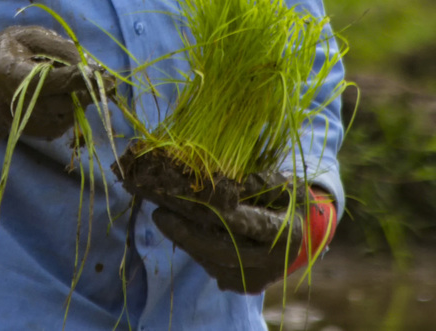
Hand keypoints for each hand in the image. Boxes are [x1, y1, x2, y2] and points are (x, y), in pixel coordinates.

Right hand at [0, 25, 106, 140]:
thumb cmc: (13, 49)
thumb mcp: (31, 36)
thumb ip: (59, 48)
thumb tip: (92, 65)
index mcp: (7, 73)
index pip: (43, 81)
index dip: (72, 77)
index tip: (97, 71)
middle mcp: (14, 104)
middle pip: (58, 103)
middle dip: (86, 91)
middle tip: (108, 81)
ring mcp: (24, 122)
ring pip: (66, 115)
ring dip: (82, 99)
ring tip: (81, 81)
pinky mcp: (36, 133)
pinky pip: (65, 122)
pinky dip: (74, 107)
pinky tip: (70, 93)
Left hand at [149, 172, 307, 293]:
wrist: (297, 226)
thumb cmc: (282, 194)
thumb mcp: (275, 179)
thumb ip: (252, 179)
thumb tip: (214, 171)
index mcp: (285, 233)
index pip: (239, 221)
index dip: (206, 208)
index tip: (177, 195)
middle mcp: (272, 262)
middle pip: (221, 248)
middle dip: (186, 231)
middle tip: (158, 212)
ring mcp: (258, 277)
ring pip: (213, 261)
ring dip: (184, 239)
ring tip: (162, 216)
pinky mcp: (244, 284)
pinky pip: (211, 267)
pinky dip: (192, 248)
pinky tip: (176, 229)